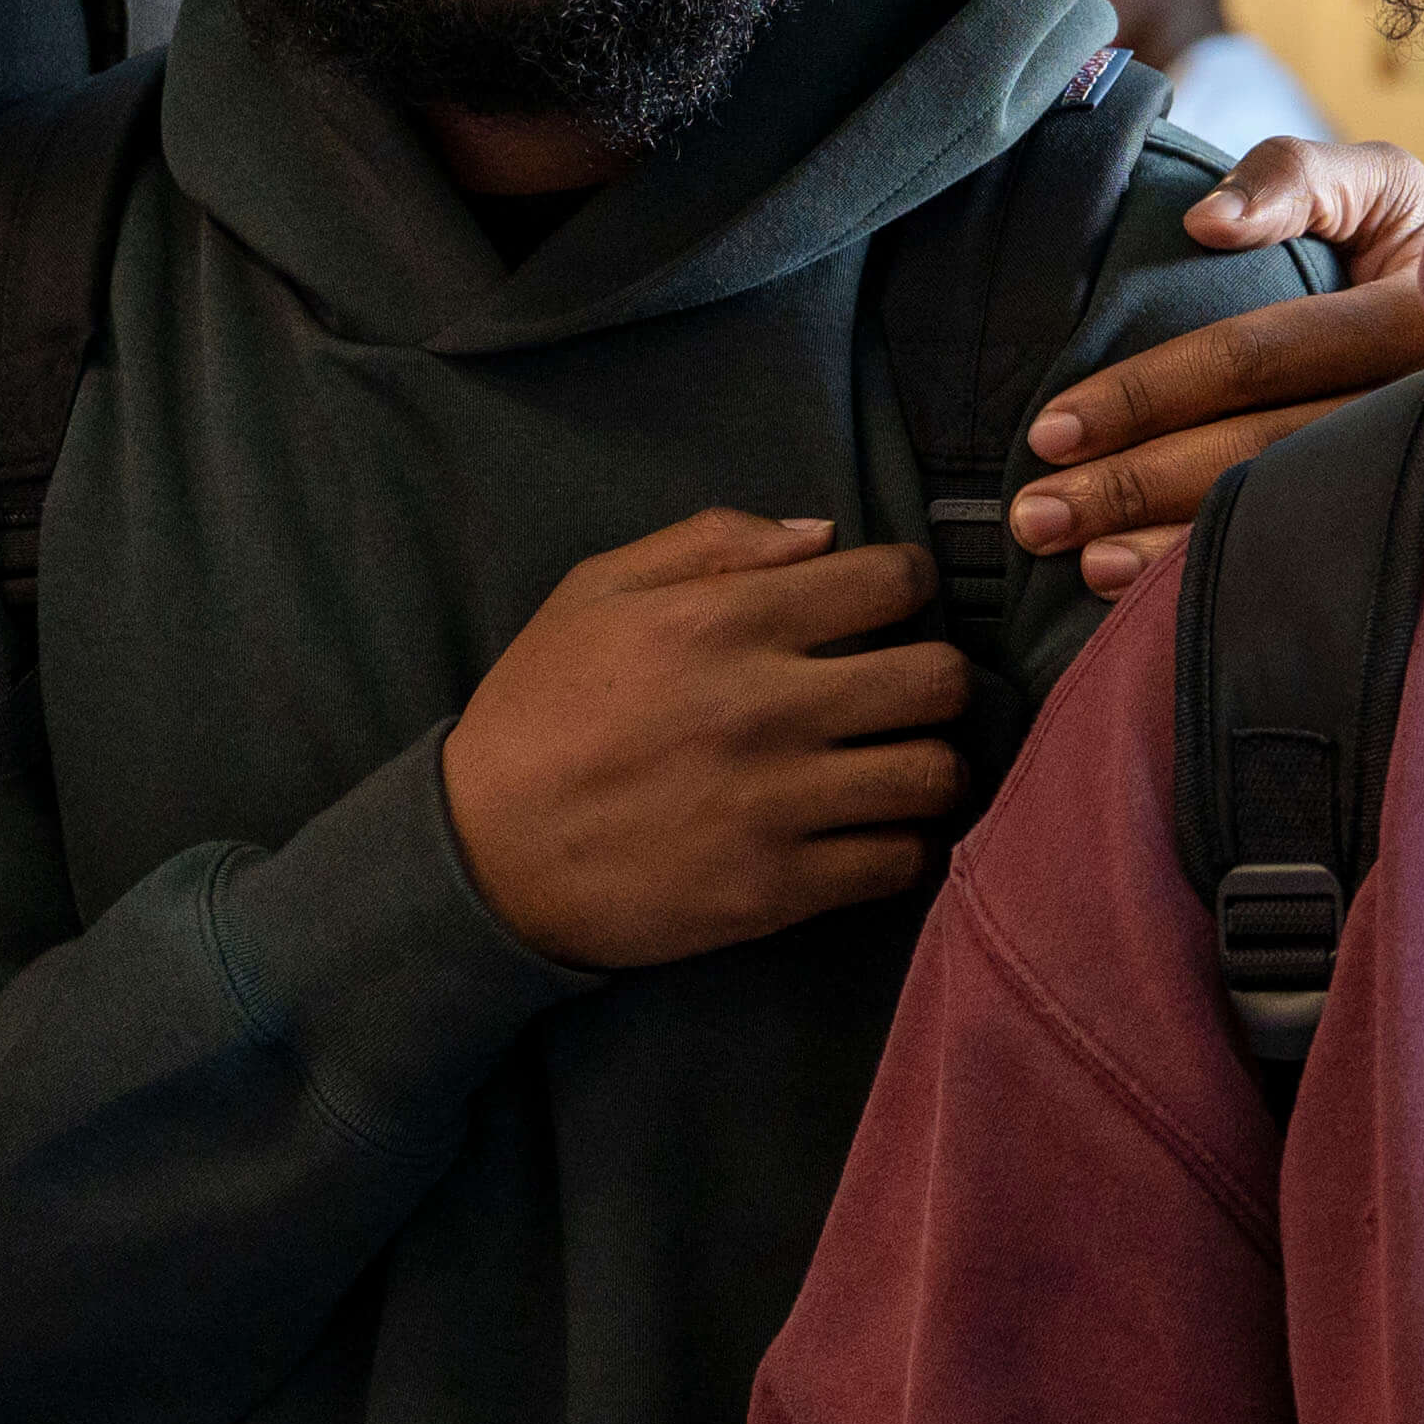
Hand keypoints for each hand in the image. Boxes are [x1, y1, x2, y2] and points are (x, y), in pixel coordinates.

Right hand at [439, 513, 966, 971]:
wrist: (484, 855)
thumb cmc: (541, 710)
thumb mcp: (596, 590)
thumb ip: (712, 540)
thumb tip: (824, 534)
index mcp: (725, 621)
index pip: (891, 581)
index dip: (906, 584)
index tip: (888, 605)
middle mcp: (766, 707)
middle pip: (939, 679)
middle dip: (938, 676)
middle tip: (906, 690)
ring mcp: (777, 804)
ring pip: (934, 775)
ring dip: (931, 764)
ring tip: (900, 763)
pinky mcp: (777, 889)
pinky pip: (899, 862)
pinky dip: (901, 844)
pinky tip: (869, 830)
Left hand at [1007, 136, 1423, 593]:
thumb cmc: (1420, 245)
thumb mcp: (1379, 184)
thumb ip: (1294, 176)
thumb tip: (1204, 222)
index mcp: (1415, 314)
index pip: (1257, 356)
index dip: (1149, 393)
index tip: (1050, 429)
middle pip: (1258, 455)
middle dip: (1134, 488)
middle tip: (1031, 516)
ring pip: (1281, 523)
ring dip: (1167, 552)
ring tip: (1074, 562)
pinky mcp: (1416, 529)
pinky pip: (1309, 564)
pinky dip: (1223, 584)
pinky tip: (1149, 600)